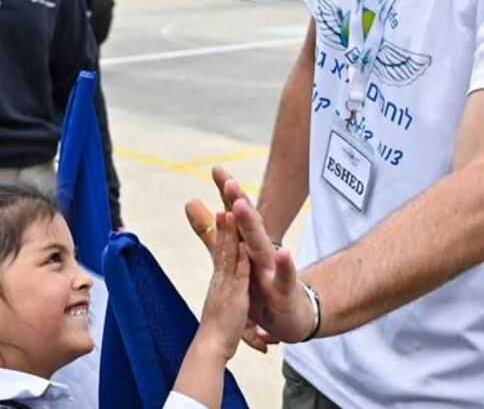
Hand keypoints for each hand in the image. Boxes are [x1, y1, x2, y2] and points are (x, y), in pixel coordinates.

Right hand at [190, 211, 251, 361]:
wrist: (210, 348)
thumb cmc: (217, 329)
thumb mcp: (220, 303)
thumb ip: (222, 290)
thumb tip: (222, 282)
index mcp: (219, 279)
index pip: (221, 249)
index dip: (222, 229)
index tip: (223, 210)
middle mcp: (220, 278)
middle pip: (221, 246)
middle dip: (223, 222)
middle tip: (223, 200)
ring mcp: (226, 286)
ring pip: (228, 255)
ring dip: (229, 233)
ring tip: (230, 211)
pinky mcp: (234, 297)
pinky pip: (239, 275)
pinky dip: (242, 259)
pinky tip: (245, 244)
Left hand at [211, 167, 316, 345]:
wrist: (292, 314)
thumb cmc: (262, 282)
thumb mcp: (235, 258)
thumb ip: (213, 233)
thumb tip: (191, 203)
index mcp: (248, 244)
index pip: (236, 215)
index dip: (227, 193)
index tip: (217, 169)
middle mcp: (261, 250)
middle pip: (249, 223)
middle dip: (239, 202)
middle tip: (228, 182)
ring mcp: (273, 268)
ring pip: (262, 245)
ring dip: (252, 226)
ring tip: (241, 207)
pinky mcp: (285, 288)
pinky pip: (285, 276)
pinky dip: (285, 265)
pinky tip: (283, 254)